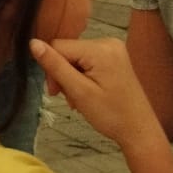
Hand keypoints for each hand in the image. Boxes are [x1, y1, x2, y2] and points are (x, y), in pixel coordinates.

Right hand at [30, 38, 164, 154]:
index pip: (58, 46)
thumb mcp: (79, 92)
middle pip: (67, 51)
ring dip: (71, 76)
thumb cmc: (111, 115)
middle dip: (63, 74)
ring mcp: (112, 48)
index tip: (56, 93)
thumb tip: (32, 42)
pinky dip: (82, 75)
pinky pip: (87, 59)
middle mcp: (107, 41)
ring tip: (79, 98)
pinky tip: (87, 91)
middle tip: (70, 98)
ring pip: (75, 56)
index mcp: (100, 48)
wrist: (140, 131)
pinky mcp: (114, 57)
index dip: (52, 68)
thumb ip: (55, 66)